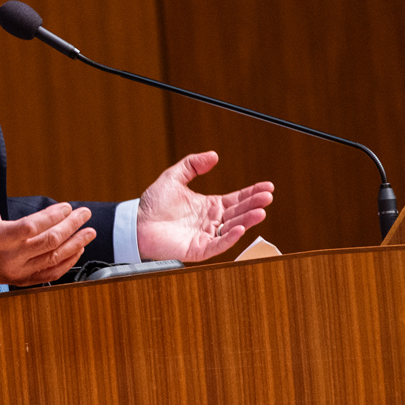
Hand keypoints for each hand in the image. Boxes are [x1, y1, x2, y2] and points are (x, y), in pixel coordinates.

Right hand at [0, 165, 96, 285]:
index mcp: (0, 237)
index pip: (32, 227)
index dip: (52, 217)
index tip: (66, 208)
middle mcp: (10, 257)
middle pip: (49, 242)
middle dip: (71, 227)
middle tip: (84, 215)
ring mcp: (18, 270)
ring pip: (53, 259)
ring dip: (75, 245)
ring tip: (89, 232)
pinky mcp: (22, 279)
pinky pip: (50, 274)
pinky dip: (66, 263)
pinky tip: (77, 251)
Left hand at [134, 151, 274, 262]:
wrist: (136, 222)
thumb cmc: (153, 203)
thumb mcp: (174, 177)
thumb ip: (193, 165)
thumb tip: (213, 155)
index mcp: (209, 206)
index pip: (236, 199)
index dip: (251, 193)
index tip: (268, 186)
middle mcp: (211, 221)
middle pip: (238, 212)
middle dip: (254, 204)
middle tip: (268, 197)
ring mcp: (206, 236)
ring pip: (232, 228)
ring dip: (247, 220)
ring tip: (261, 211)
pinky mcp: (198, 249)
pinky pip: (218, 244)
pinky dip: (230, 238)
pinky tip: (241, 228)